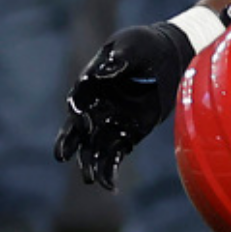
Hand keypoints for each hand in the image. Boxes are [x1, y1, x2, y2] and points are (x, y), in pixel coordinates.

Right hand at [53, 22, 196, 189]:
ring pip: (94, 147)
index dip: (77, 113)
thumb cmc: (145, 45)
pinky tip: (110, 186)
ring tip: (89, 179)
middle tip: (62, 156)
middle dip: (70, 143)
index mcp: (92, 84)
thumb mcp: (133, 44)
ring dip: (90, 163)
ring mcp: (112, 121)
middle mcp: (97, 106)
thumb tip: (109, 70)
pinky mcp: (130, 133)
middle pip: (77, 129)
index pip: (78, 102)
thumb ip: (121, 57)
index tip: (84, 122)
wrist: (168, 54)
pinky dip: (111, 170)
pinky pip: (116, 155)